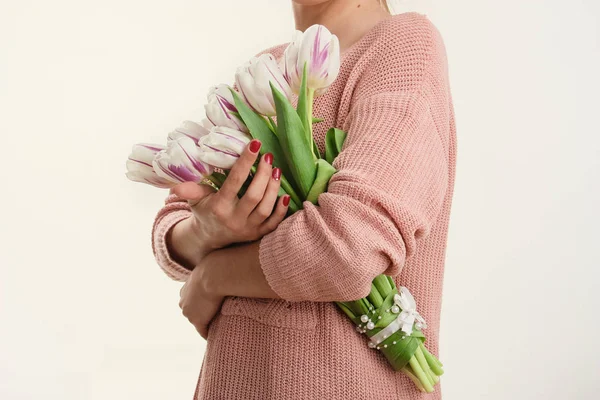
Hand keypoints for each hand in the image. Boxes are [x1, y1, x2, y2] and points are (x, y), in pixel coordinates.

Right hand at [168, 139, 290, 267]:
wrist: (210, 238)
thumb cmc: (204, 211)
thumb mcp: (194, 200)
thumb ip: (189, 191)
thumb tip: (176, 187)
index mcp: (218, 207)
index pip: (234, 182)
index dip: (245, 162)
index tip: (255, 144)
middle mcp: (234, 219)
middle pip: (254, 196)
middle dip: (263, 174)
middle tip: (268, 156)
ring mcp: (248, 229)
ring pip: (265, 209)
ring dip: (273, 188)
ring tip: (276, 170)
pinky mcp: (258, 235)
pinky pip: (273, 224)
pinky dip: (281, 210)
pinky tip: (286, 195)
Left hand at [179, 261, 222, 338]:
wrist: (214, 275)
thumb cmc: (216, 267)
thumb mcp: (209, 268)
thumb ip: (211, 271)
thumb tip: (222, 263)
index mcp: (185, 290)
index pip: (192, 301)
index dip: (201, 305)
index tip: (209, 307)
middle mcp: (183, 302)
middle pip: (192, 313)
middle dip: (201, 315)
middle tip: (214, 318)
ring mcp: (189, 313)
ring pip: (197, 322)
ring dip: (206, 324)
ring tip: (216, 327)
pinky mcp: (198, 321)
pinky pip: (203, 331)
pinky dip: (209, 333)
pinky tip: (216, 335)